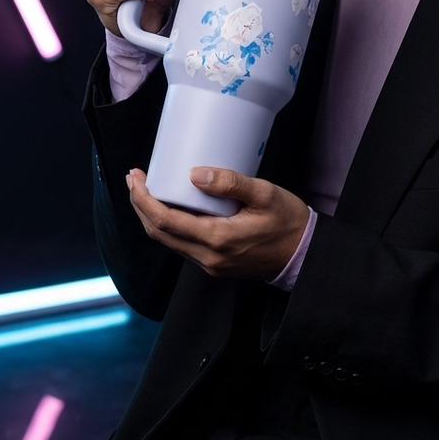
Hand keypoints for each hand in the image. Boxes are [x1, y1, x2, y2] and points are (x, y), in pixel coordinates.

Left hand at [126, 166, 310, 281]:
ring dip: (151, 216)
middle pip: (158, 233)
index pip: (165, 221)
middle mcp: (208, 256)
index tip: (136, 177)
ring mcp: (210, 264)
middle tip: (134, 179)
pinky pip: (182, 246)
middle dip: (140, 205)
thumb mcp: (265, 194)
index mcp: (218, 238)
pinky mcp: (214, 265)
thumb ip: (230, 183)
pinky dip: (168, 226)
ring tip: (146, 191)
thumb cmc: (288, 222)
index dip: (143, 199)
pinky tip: (170, 208)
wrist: (304, 255)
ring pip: (167, 242)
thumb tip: (194, 174)